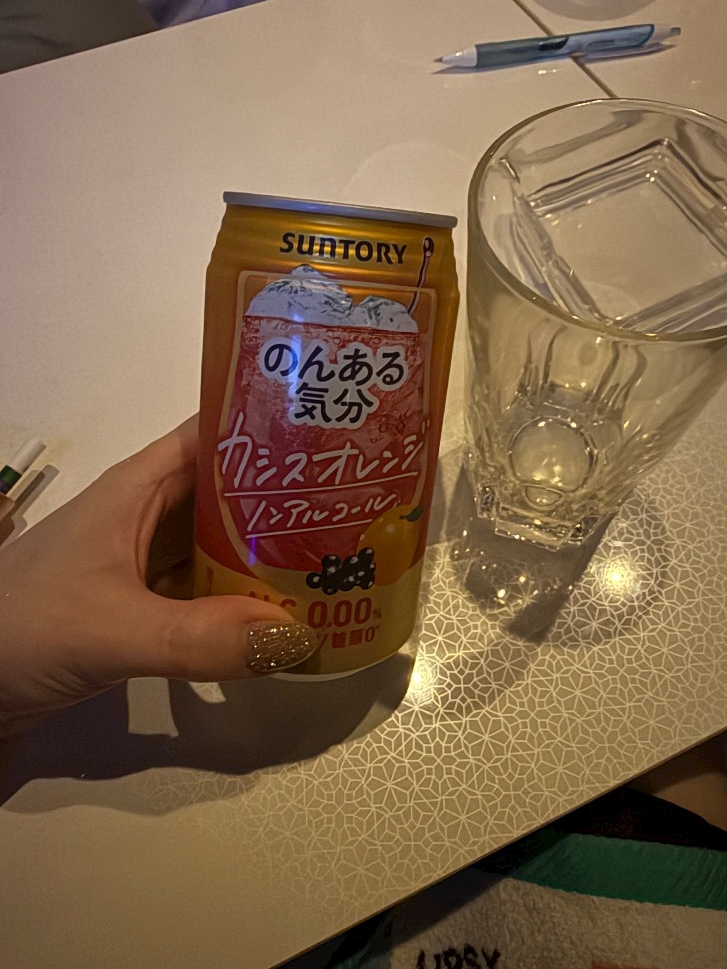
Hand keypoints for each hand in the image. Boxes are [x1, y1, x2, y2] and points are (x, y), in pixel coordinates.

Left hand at [0, 417, 316, 733]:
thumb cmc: (20, 627)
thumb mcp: (112, 629)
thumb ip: (200, 638)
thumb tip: (299, 638)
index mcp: (137, 488)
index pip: (212, 434)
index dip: (268, 426)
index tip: (333, 435)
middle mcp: (145, 517)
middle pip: (228, 494)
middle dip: (286, 499)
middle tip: (355, 510)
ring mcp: (143, 565)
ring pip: (219, 547)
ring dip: (269, 556)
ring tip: (336, 560)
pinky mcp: (141, 609)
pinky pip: (206, 595)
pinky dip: (242, 603)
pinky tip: (283, 617)